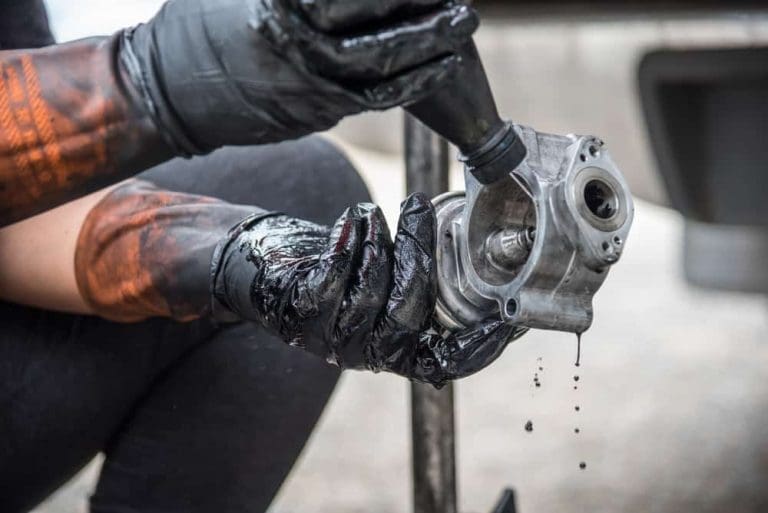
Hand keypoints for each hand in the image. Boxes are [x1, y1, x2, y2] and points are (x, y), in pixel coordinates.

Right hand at [121, 0, 478, 154]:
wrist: (173, 93)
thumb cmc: (202, 24)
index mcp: (275, 6)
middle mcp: (292, 46)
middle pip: (371, 34)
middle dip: (422, 18)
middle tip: (464, 7)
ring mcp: (302, 85)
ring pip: (376, 73)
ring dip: (425, 55)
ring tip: (460, 33)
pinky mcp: (310, 112)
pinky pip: (367, 100)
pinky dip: (405, 86)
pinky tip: (435, 70)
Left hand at [211, 194, 520, 386]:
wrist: (266, 268)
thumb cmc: (339, 268)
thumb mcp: (386, 276)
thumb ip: (421, 272)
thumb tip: (472, 241)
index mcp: (397, 350)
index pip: (443, 363)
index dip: (477, 347)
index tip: (506, 317)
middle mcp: (367, 353)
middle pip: (407, 316)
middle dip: (418, 255)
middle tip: (420, 209)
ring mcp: (329, 339)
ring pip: (369, 296)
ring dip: (378, 245)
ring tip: (376, 211)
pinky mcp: (296, 315)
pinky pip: (329, 282)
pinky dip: (345, 245)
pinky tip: (351, 219)